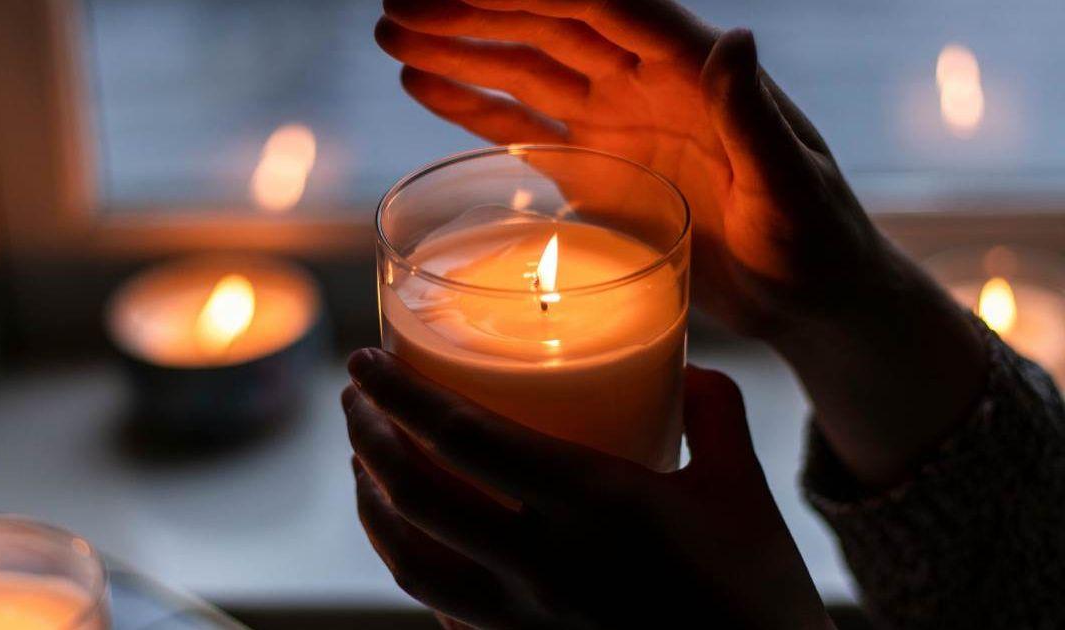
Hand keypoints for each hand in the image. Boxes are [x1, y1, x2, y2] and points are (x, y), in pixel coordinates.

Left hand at [342, 349, 831, 629]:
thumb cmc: (760, 599)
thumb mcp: (744, 490)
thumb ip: (714, 413)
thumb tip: (687, 368)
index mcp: (593, 502)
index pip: (462, 435)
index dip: (399, 393)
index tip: (364, 359)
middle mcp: (542, 562)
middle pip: (415, 493)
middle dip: (367, 437)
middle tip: (354, 401)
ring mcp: (524, 620)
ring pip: (409, 561)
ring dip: (370, 506)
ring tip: (362, 468)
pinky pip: (442, 612)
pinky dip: (411, 569)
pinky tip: (411, 546)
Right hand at [377, 0, 881, 337]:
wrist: (806, 297)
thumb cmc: (818, 241)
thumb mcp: (791, 185)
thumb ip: (754, 116)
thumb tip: (734, 38)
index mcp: (692, 70)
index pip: (603, 6)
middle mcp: (645, 83)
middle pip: (546, 28)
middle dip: (471, 13)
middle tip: (396, 5)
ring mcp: (615, 124)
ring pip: (523, 72)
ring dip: (458, 51)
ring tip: (392, 35)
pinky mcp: (597, 170)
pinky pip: (523, 129)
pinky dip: (473, 107)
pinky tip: (424, 86)